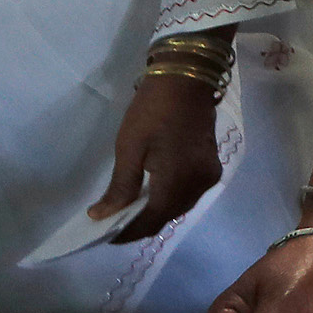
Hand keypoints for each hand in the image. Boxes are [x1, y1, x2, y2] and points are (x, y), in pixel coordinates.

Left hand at [100, 74, 224, 243]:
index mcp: (177, 181)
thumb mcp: (129, 146)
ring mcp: (208, 177)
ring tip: (128, 209)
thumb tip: (102, 216)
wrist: (187, 78)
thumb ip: (120, 187)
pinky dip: (169, 198)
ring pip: (178, 207)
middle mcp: (198, 186)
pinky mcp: (211, 168)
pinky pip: (188, 194)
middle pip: (166, 217)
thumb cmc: (153, 109)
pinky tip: (152, 193)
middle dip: (140, 224)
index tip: (104, 234)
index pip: (151, 221)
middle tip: (112, 221)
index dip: (127, 232)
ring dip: (155, 212)